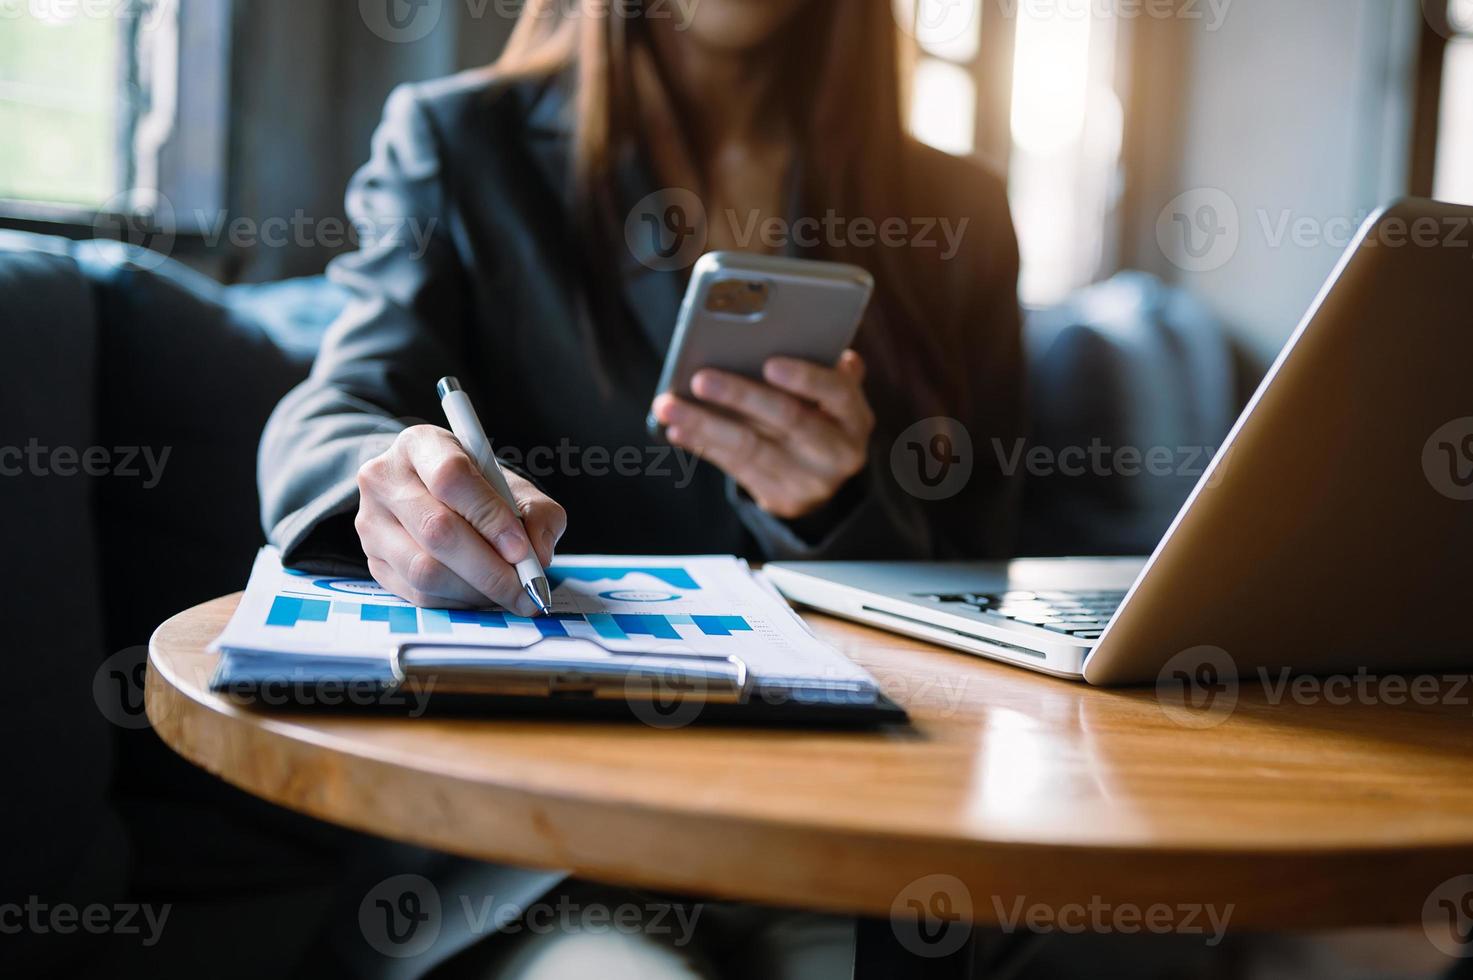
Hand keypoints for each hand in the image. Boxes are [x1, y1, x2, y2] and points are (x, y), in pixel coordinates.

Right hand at [355, 425, 566, 613]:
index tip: (522, 549)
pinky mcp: (373, 561)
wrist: (430, 495)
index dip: (490, 517)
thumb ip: (537, 513)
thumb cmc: (477, 488)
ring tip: (508, 592)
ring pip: (424, 570)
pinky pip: (418, 594)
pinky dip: (458, 602)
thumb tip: (538, 555)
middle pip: (436, 530)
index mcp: (420, 444)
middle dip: (490, 568)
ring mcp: (371, 523)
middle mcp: (385, 479)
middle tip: (527, 588)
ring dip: (476, 590)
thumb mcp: (512, 485)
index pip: (450, 478)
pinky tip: (481, 594)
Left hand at [652, 350, 874, 519]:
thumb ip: (813, 365)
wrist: (823, 473)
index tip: (769, 363)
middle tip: (700, 378)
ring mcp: (813, 482)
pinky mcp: (783, 500)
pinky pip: (737, 469)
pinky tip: (677, 430)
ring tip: (668, 406)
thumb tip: (773, 333)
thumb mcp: (826, 392)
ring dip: (705, 424)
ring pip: (752, 448)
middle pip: (788, 420)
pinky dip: (703, 446)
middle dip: (741, 397)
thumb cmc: (818, 412)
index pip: (837, 393)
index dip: (806, 378)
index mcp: (855, 416)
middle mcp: (840, 452)